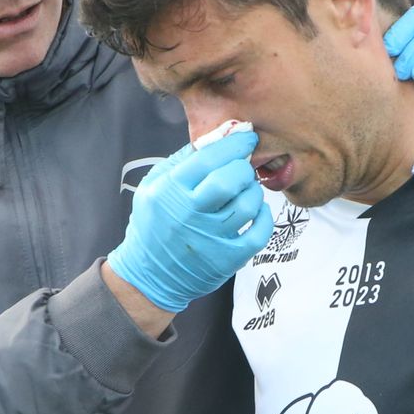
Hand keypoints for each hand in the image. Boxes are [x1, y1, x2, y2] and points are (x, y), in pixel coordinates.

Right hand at [106, 130, 273, 312]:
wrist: (149, 276)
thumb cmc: (153, 225)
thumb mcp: (153, 187)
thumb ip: (180, 162)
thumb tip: (214, 138)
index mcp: (170, 190)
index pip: (208, 158)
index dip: (233, 144)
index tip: (246, 138)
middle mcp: (189, 213)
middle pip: (230, 180)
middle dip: (244, 167)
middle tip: (243, 168)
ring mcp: (209, 238)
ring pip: (248, 204)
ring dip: (254, 191)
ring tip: (247, 189)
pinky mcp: (226, 259)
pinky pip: (258, 233)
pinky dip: (264, 217)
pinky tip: (257, 211)